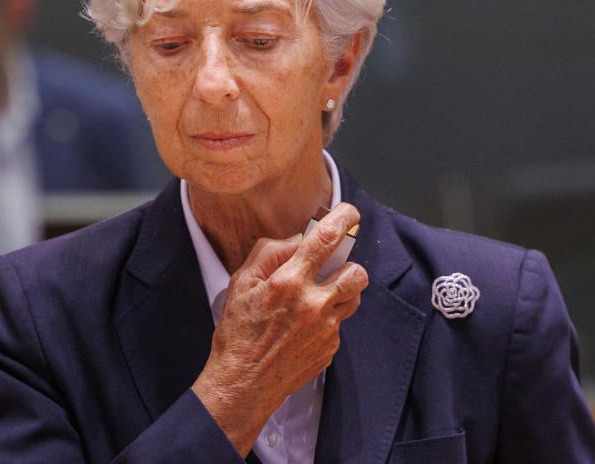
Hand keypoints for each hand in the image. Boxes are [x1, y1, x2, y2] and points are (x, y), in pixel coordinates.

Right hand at [191, 202, 367, 455]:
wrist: (243, 383)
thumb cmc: (238, 332)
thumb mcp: (241, 284)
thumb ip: (269, 254)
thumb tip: (296, 241)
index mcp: (289, 282)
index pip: (326, 240)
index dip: (342, 219)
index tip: (348, 212)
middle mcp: (313, 304)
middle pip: (356, 273)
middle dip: (348, 264)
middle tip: (331, 268)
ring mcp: (326, 329)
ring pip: (353, 298)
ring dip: (341, 291)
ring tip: (317, 297)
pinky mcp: (330, 350)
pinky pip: (339, 325)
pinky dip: (326, 320)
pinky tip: (302, 328)